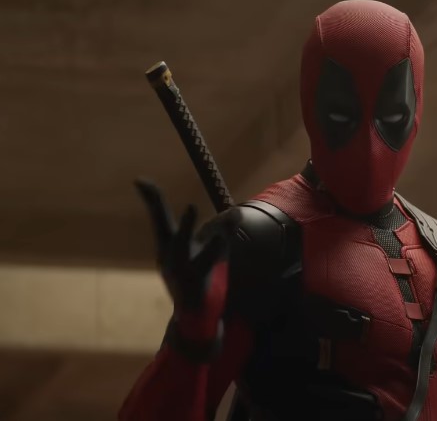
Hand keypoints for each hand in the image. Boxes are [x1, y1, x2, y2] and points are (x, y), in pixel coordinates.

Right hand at [135, 179, 228, 339]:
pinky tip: (222, 239)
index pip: (158, 217)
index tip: (139, 179)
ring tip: (190, 206)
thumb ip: (220, 230)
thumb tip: (237, 211)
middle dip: (158, 207)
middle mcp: (169, 256)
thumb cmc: (199, 277)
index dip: (151, 198)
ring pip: (182, 245)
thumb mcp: (210, 251)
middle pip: (163, 227)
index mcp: (168, 245)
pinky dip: (212, 250)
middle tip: (152, 186)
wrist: (195, 318)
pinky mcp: (193, 284)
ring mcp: (178, 270)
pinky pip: (203, 264)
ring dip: (185, 226)